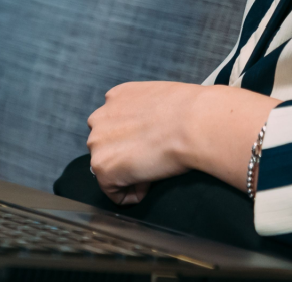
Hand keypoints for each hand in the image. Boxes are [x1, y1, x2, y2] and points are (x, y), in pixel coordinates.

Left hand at [85, 81, 278, 204]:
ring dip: (129, 174)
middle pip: (107, 147)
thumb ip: (145, 111)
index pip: (114, 126)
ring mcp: (97, 143)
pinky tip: (150, 180)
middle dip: (127, 156)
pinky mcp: (102, 168)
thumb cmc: (190, 111)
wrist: (193, 123)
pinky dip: (133, 193)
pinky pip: (114, 191)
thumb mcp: (161, 98)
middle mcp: (100, 117)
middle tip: (154, 158)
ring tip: (154, 167)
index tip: (153, 144)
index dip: (134, 140)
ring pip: (108, 168)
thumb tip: (154, 127)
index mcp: (115, 97)